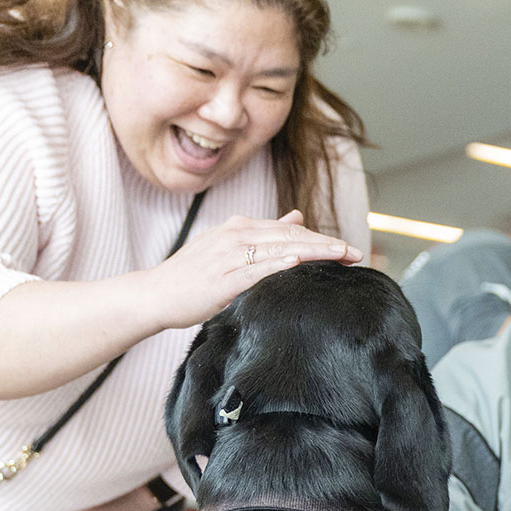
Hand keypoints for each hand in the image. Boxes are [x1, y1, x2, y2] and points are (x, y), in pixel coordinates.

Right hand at [142, 210, 363, 330]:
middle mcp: (237, 233)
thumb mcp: (228, 248)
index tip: (347, 249)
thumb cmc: (191, 277)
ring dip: (314, 251)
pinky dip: (280, 264)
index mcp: (240, 227)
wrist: (154, 294)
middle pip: (291, 235)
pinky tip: (299, 264)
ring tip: (341, 256)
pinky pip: (257, 268)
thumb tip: (295, 217)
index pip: (290, 230)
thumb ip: (263, 235)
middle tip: (357, 253)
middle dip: (327, 244)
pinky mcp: (223, 276)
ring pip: (281, 248)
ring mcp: (229, 254)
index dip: (320, 238)